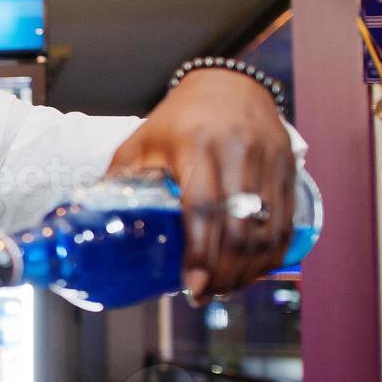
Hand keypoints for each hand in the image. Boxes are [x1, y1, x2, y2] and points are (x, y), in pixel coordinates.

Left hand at [108, 68, 293, 300]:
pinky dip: (272, 253)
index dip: (199, 252)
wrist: (228, 85)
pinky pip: (286, 221)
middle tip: (206, 295)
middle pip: (238, 226)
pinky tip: (253, 271)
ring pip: (267, 229)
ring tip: (226, 289)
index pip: (201, 208)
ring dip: (249, 269)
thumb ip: (120, 180)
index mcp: (195, 145)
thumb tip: (93, 224)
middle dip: (224, 272)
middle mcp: (236, 151)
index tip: (191, 286)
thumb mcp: (140, 143)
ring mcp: (268, 159)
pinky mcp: (288, 166)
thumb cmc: (177, 120)